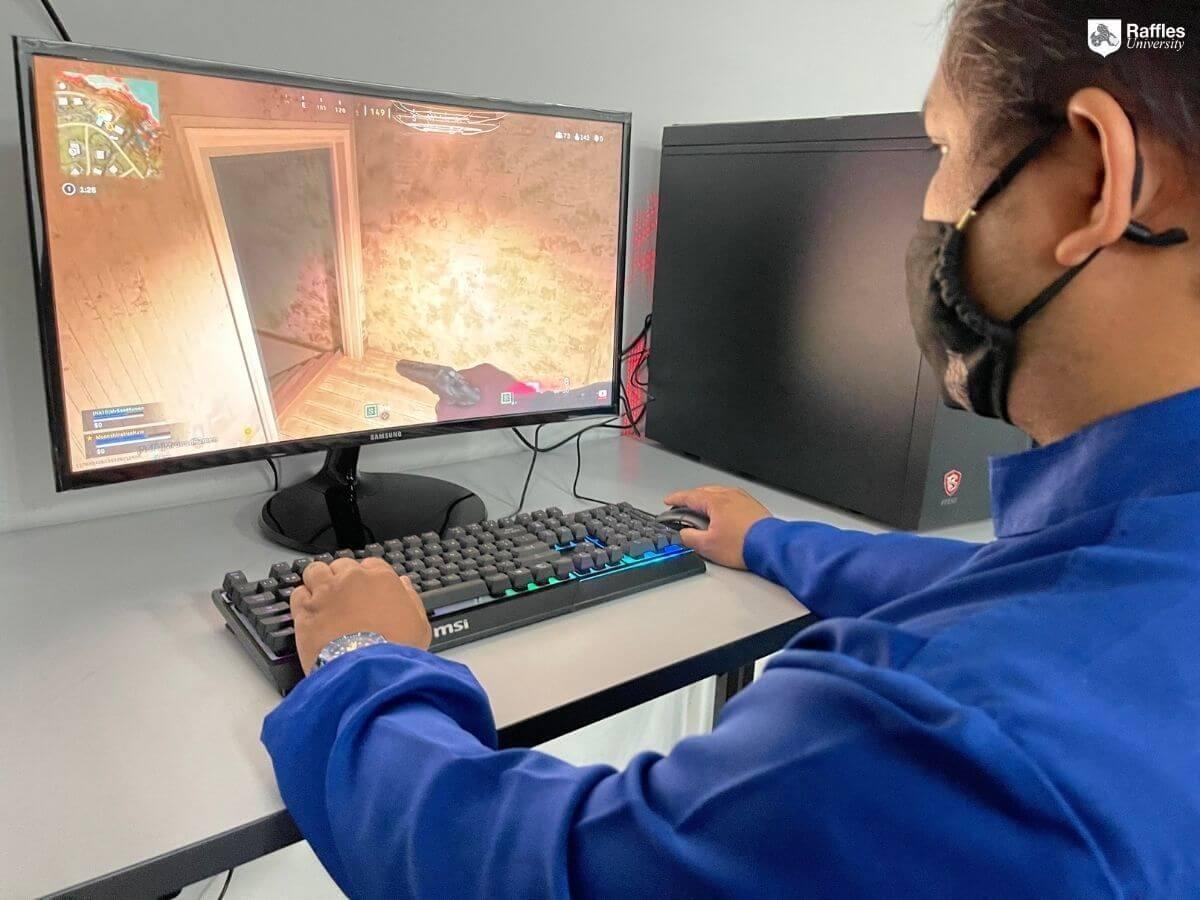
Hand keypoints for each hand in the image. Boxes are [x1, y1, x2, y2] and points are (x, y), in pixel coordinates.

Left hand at [290, 557, 431, 674]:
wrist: (367, 671)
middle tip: (344, 597)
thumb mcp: (419, 625)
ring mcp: (326, 593)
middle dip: (341, 578)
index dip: (367, 578)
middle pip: (341, 565)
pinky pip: (298, 593)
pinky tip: (309, 612)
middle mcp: (351, 579)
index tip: (366, 590)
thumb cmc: (395, 650)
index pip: (371, 564)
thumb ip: (411, 599)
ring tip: (322, 598)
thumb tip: (404, 585)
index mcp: (381, 578)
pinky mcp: (305, 612)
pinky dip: (302, 600)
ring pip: (315, 571)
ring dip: (318, 581)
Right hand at [663, 485, 771, 568]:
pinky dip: (721, 504)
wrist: (771, 547)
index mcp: (715, 501)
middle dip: (691, 499)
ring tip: (702, 512)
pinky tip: (723, 515)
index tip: (668, 501)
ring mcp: (743, 499)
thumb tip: (683, 534)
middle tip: (682, 508)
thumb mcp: (707, 546)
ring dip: (707, 501)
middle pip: (704, 492)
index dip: (676, 499)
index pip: (689, 496)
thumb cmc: (744, 545)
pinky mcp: (753, 506)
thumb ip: (689, 538)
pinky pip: (731, 499)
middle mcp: (730, 495)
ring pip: (719, 494)